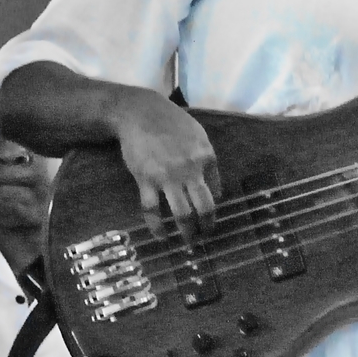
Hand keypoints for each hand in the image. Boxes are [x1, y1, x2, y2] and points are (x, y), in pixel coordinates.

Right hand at [110, 89, 219, 237]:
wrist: (140, 113)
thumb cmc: (172, 123)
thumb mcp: (199, 136)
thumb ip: (208, 160)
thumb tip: (215, 189)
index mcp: (207, 158)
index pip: (217, 192)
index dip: (215, 208)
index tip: (210, 218)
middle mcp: (190, 170)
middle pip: (204, 208)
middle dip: (207, 227)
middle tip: (205, 238)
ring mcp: (167, 177)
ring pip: (182, 213)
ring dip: (187, 232)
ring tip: (189, 243)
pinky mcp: (145, 180)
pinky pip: (152, 210)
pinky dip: (157, 227)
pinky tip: (162, 236)